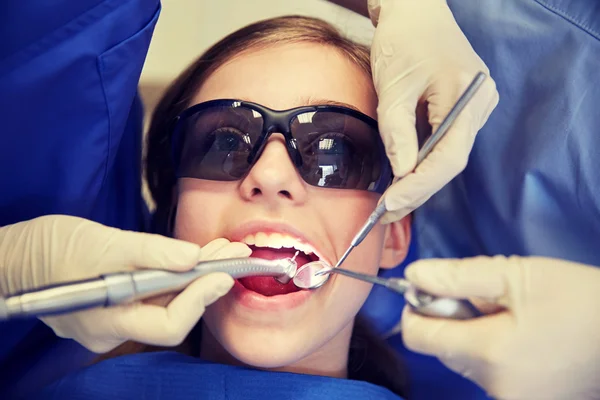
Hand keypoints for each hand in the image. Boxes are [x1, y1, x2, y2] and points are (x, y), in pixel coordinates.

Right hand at [0, 215, 249, 352]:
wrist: (13, 255)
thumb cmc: (50, 249)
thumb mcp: (103, 244)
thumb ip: (150, 253)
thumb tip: (194, 258)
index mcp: (110, 321)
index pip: (169, 323)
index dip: (200, 299)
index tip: (224, 273)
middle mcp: (116, 327)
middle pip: (173, 310)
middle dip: (207, 281)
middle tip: (236, 255)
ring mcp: (115, 316)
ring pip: (165, 299)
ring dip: (195, 274)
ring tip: (224, 249)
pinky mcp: (115, 300)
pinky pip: (153, 291)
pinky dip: (174, 272)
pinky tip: (192, 254)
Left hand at [368, 0, 498, 222]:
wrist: (415, 12)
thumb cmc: (403, 41)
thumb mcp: (393, 88)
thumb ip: (397, 133)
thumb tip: (402, 174)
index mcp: (468, 96)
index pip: (449, 157)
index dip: (419, 186)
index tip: (391, 205)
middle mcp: (480, 105)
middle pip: (451, 161)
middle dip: (418, 190)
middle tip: (387, 213)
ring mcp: (474, 108)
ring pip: (448, 157)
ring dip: (420, 181)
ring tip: (391, 204)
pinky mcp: (462, 109)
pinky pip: (445, 144)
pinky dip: (423, 164)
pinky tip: (403, 180)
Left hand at [401, 256, 599, 399]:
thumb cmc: (579, 300)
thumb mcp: (516, 275)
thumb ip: (457, 276)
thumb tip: (413, 276)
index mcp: (487, 354)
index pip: (418, 337)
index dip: (416, 310)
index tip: (431, 290)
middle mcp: (494, 387)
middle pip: (443, 349)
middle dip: (451, 319)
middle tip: (486, 298)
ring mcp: (512, 399)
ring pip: (466, 361)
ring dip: (473, 335)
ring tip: (512, 316)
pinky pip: (490, 374)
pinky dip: (493, 352)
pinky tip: (523, 336)